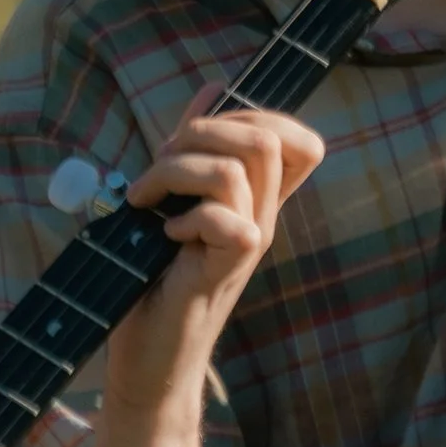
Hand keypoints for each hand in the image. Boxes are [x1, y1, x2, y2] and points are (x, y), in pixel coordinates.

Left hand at [102, 87, 324, 416]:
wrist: (147, 359)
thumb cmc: (153, 282)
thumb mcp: (169, 199)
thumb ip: (192, 148)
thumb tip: (213, 87)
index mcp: (255, 201)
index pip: (300, 141)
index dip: (256, 115)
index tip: (199, 132)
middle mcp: (261, 218)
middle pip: (268, 138)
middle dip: (203, 130)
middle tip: (159, 163)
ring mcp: (248, 244)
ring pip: (238, 170)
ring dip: (176, 170)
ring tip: (146, 198)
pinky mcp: (226, 270)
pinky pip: (226, 220)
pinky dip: (185, 217)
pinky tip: (164, 236)